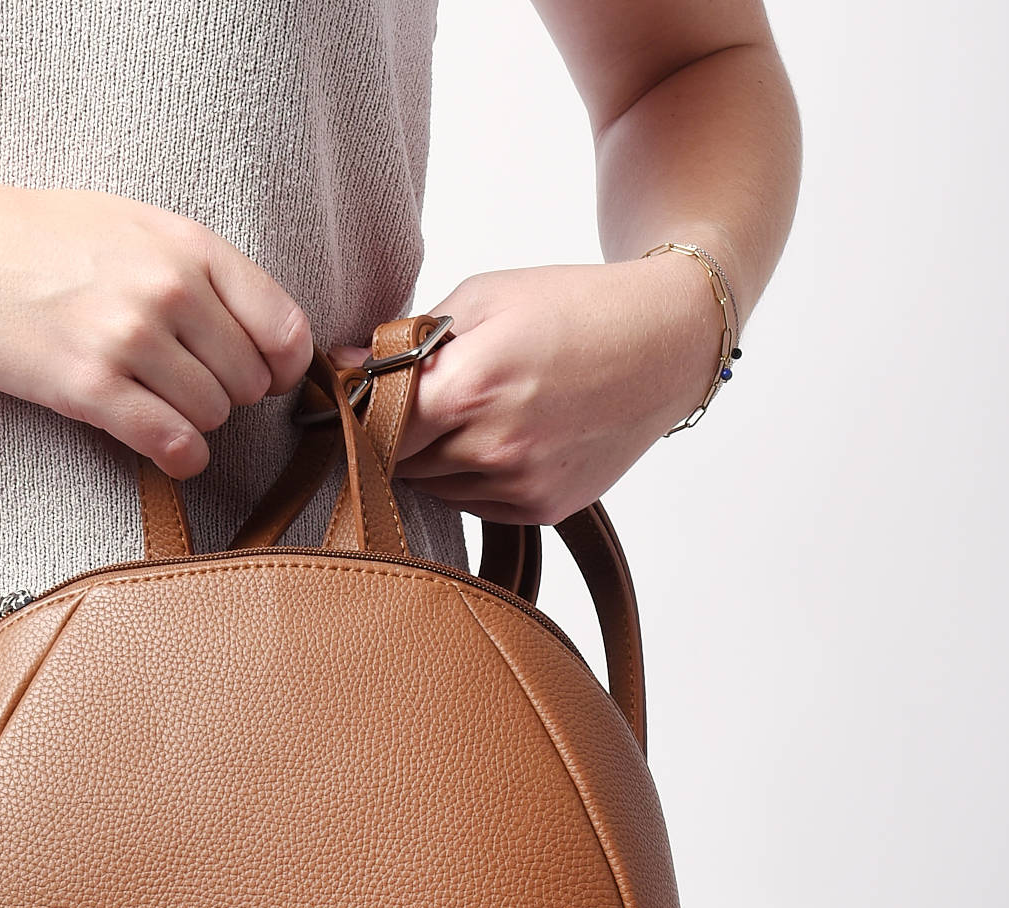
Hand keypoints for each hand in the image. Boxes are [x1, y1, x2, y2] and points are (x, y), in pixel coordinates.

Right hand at [0, 168, 313, 478]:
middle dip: (228, 395)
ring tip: (160, 404)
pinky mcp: (90, 388)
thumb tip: (270, 337)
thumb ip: (204, 272)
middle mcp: (167, 290)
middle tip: (188, 386)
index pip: (283, 327)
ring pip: (212, 415)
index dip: (284, 367)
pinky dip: (181, 457)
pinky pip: (171, 443)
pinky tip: (170, 451)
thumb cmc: (45, 239)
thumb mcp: (138, 226)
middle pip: (248, 382)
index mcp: (189, 246)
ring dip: (196, 423)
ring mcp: (129, 339)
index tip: (267, 378)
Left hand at [327, 257, 726, 524]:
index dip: (358, 409)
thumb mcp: (485, 297)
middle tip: (413, 400)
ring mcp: (519, 485)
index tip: (353, 396)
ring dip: (430, 457)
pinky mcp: (541, 508)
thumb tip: (343, 365)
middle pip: (398, 462)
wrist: (665, 344)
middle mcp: (493, 446)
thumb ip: (408, 338)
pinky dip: (467, 476)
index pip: (374, 422)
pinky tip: (494, 437)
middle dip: (393, 433)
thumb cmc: (574, 308)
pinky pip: (472, 503)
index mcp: (470, 385)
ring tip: (466, 413)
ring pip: (432, 487)